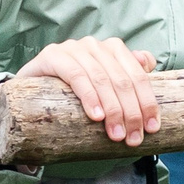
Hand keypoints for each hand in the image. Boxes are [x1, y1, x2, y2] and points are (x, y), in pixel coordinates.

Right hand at [20, 37, 160, 145]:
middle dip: (131, 112)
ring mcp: (73, 48)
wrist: (31, 86)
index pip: (138, 75)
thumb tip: (149, 63)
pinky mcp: (52, 56)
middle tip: (133, 138)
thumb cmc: (73, 88)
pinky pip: (76, 76)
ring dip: (112, 110)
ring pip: (102, 79)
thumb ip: (127, 73)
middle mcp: (95, 45)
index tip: (152, 127)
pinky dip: (89, 96)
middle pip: (122, 80)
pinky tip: (95, 116)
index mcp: (113, 49)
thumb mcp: (103, 84)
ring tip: (116, 134)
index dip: (148, 102)